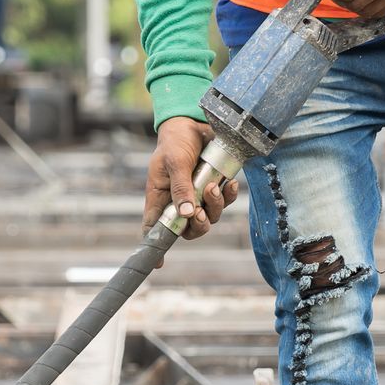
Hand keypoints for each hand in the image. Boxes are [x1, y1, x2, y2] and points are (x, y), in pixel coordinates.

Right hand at [144, 116, 239, 240]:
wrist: (193, 121)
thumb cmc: (175, 141)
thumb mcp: (174, 162)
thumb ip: (180, 188)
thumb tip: (186, 214)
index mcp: (160, 197)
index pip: (154, 227)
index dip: (156, 246)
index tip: (159, 263)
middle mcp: (179, 201)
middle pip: (188, 229)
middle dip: (198, 225)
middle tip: (200, 211)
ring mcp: (198, 195)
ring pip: (209, 217)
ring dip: (214, 207)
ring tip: (213, 186)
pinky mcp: (215, 186)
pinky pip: (225, 201)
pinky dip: (229, 196)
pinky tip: (230, 184)